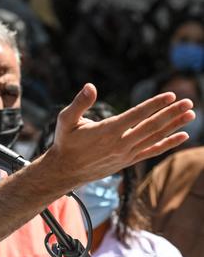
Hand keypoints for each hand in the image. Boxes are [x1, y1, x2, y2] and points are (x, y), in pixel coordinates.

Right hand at [48, 83, 193, 183]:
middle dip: (171, 113)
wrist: (65, 170)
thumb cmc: (65, 141)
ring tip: (190, 115)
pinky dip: (168, 143)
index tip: (170, 96)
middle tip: (189, 102)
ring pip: (155, 138)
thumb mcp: (66, 120)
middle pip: (151, 126)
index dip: (154, 105)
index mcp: (107, 130)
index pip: (136, 115)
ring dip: (174, 126)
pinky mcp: (128, 161)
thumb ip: (79, 103)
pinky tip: (182, 136)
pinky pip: (152, 151)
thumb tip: (90, 86)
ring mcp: (126, 154)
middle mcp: (120, 143)